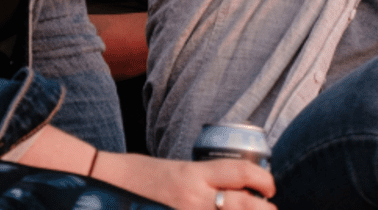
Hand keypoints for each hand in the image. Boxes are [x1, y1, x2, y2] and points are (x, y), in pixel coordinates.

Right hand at [92, 152, 274, 209]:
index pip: (241, 173)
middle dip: (265, 209)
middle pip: (244, 205)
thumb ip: (205, 179)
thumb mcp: (179, 171)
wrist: (107, 185)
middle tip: (270, 208)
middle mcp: (193, 197)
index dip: (263, 179)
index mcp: (194, 174)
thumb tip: (236, 189)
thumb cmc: (143, 176)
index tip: (270, 186)